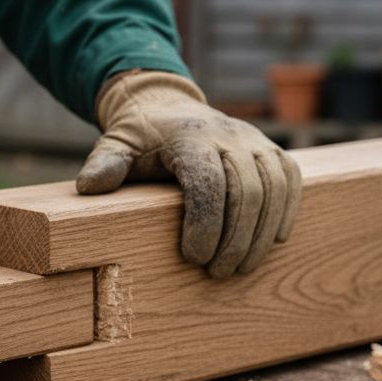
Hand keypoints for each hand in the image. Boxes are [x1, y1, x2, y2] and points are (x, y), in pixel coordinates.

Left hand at [76, 71, 301, 276]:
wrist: (167, 107)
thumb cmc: (140, 137)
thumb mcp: (115, 145)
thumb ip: (105, 165)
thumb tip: (91, 187)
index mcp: (190, 137)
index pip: (209, 183)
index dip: (206, 225)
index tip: (193, 258)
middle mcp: (229, 134)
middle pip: (247, 190)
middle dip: (235, 239)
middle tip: (217, 273)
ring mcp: (254, 140)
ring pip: (273, 188)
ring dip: (261, 234)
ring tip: (241, 267)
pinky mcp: (270, 149)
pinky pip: (290, 179)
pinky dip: (286, 211)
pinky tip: (274, 240)